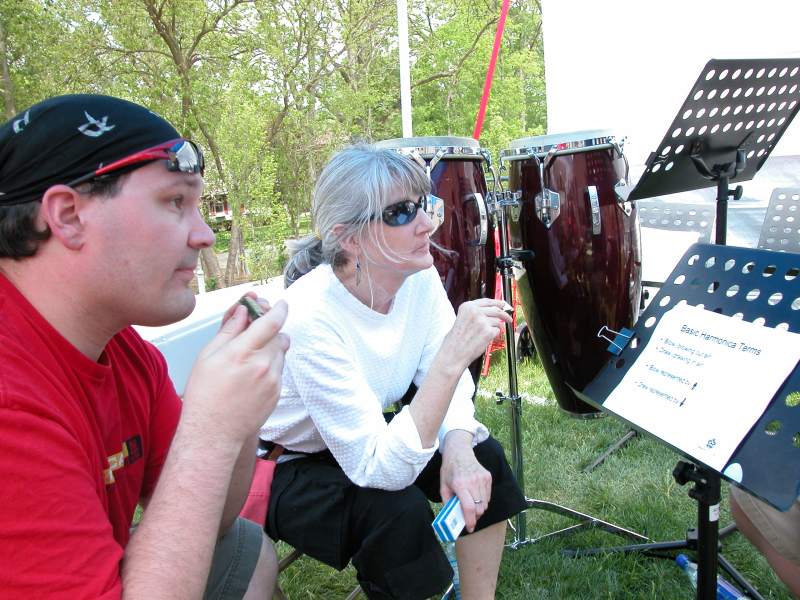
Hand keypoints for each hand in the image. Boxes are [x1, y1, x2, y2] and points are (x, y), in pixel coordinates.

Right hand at [182, 293, 289, 443]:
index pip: (271, 322)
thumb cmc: (205, 395)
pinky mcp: (277, 392)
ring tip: (248, 359)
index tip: (281, 304)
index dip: (279, 309)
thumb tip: (243, 310)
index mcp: (242, 352)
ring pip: (280, 353)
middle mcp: (262, 365)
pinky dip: (269, 366)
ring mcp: (273, 380)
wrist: (214, 432)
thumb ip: (229, 330)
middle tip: (257, 331)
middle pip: (279, 335)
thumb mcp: (208, 356)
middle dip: (271, 330)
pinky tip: (251, 377)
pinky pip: (278, 370)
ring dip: (270, 348)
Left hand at [439, 432, 491, 531]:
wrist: (459, 451)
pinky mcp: (488, 477)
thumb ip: (448, 502)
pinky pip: (488, 496)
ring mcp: (482, 479)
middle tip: (469, 517)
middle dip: (475, 516)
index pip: (469, 507)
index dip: (470, 521)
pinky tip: (475, 494)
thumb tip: (453, 517)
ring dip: (479, 509)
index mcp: (460, 484)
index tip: (469, 528)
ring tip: (471, 503)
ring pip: (485, 504)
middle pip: (479, 508)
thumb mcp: (443, 485)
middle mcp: (473, 481)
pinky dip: (483, 500)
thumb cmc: (449, 469)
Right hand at [441, 299, 511, 369]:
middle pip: (496, 309)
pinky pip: (497, 331)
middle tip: (508, 318)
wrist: (453, 353)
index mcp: (467, 306)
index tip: (503, 304)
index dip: (497, 302)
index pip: (487, 301)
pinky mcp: (488, 332)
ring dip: (497, 327)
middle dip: (505, 314)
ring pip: (498, 321)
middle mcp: (475, 311)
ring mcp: (482, 321)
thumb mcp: (461, 319)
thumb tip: (491, 311)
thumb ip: (474, 313)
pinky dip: (495, 335)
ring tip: (489, 334)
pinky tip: (486, 339)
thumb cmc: (456, 339)